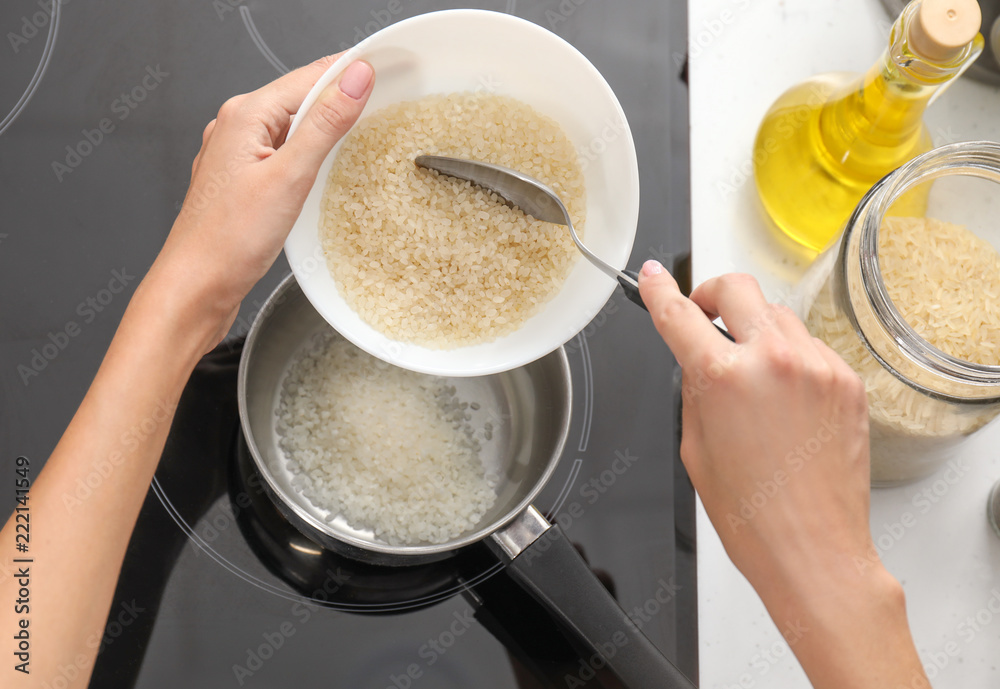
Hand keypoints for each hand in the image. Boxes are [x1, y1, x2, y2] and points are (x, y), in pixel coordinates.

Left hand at [143, 54, 374, 351]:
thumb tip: (355, 78)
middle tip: (383, 101)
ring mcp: (236, 153)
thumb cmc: (228, 239)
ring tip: (360, 131)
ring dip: (324, 126)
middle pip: (300, 96)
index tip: (385, 71)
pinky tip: (322, 168)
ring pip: (291, 125)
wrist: (197, 286)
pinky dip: (307, 152)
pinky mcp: (241, 178)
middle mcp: (235, 127)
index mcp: (245, 115)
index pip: (310, 74)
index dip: (350, 71)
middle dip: (340, 96)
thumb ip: (325, 123)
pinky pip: (281, 151)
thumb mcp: (290, 176)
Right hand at [638, 260, 926, 688]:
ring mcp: (817, 367)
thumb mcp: (696, 448)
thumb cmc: (752, 512)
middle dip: (713, 295)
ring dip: (756, 329)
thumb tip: (698, 358)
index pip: (679, 314)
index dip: (659, 291)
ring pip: (778, 315)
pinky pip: (810, 347)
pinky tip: (784, 398)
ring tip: (752, 374)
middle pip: (738, 287)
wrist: (812, 547)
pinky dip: (790, 358)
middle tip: (705, 316)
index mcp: (723, 378)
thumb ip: (696, 389)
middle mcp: (773, 361)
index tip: (653, 278)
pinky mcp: (846, 381)